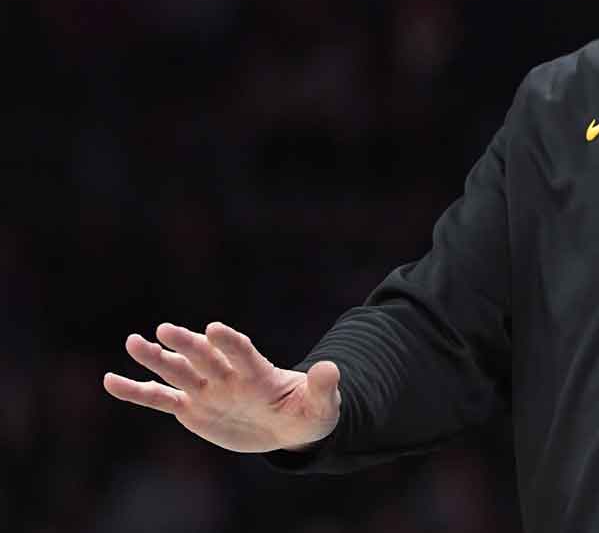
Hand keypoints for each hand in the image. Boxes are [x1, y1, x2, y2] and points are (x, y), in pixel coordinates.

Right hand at [103, 321, 340, 452]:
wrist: (287, 425)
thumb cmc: (307, 411)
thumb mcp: (322, 404)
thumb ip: (323, 387)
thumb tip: (331, 368)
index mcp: (259, 372)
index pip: (243, 353)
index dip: (230, 342)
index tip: (215, 329)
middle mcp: (227, 375)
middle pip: (205, 357)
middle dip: (187, 344)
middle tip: (165, 330)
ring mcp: (206, 389)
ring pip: (178, 372)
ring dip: (156, 358)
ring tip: (133, 342)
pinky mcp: (190, 408)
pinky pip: (160, 399)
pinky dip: (136, 391)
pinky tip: (111, 380)